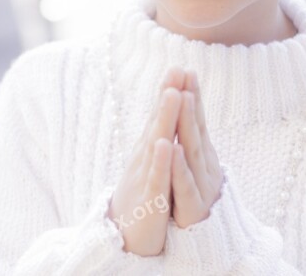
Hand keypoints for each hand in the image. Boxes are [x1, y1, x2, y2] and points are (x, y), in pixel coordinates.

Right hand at [107, 68, 185, 255]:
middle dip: (167, 96)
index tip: (179, 67)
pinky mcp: (149, 201)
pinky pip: (156, 179)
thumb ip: (156, 139)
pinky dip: (160, 162)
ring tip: (172, 94)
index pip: (160, 118)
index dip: (169, 93)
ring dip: (163, 119)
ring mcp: (145, 178)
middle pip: (157, 123)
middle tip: (175, 69)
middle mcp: (144, 159)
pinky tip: (165, 145)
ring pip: (156, 145)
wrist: (126, 238)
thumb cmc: (141, 198)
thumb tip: (164, 114)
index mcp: (149, 151)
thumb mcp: (150, 166)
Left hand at [171, 69, 223, 228]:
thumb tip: (188, 115)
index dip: (191, 96)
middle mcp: (204, 169)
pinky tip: (172, 147)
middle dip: (190, 101)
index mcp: (201, 158)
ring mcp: (200, 188)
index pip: (195, 122)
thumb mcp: (191, 172)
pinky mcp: (192, 211)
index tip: (185, 69)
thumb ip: (190, 144)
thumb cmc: (192, 204)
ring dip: (186, 123)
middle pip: (195, 130)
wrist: (203, 249)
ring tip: (181, 97)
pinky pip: (184, 186)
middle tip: (185, 74)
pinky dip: (178, 166)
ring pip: (192, 152)